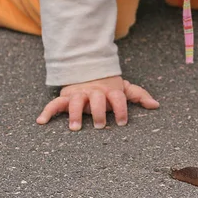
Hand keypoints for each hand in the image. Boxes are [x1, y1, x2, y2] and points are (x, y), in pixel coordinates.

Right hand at [36, 75, 159, 130]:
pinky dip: (47, 111)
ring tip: (74, 127)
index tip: (123, 122)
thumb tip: (156, 105)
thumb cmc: (108, 86)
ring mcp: (79, 94)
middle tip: (99, 124)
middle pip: (97, 99)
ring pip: (76, 101)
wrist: (89, 69)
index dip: (121, 108)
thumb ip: (138, 95)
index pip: (117, 97)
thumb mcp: (123, 88)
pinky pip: (55, 104)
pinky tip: (41, 121)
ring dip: (74, 113)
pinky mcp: (66, 96)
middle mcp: (94, 91)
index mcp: (109, 90)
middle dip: (98, 111)